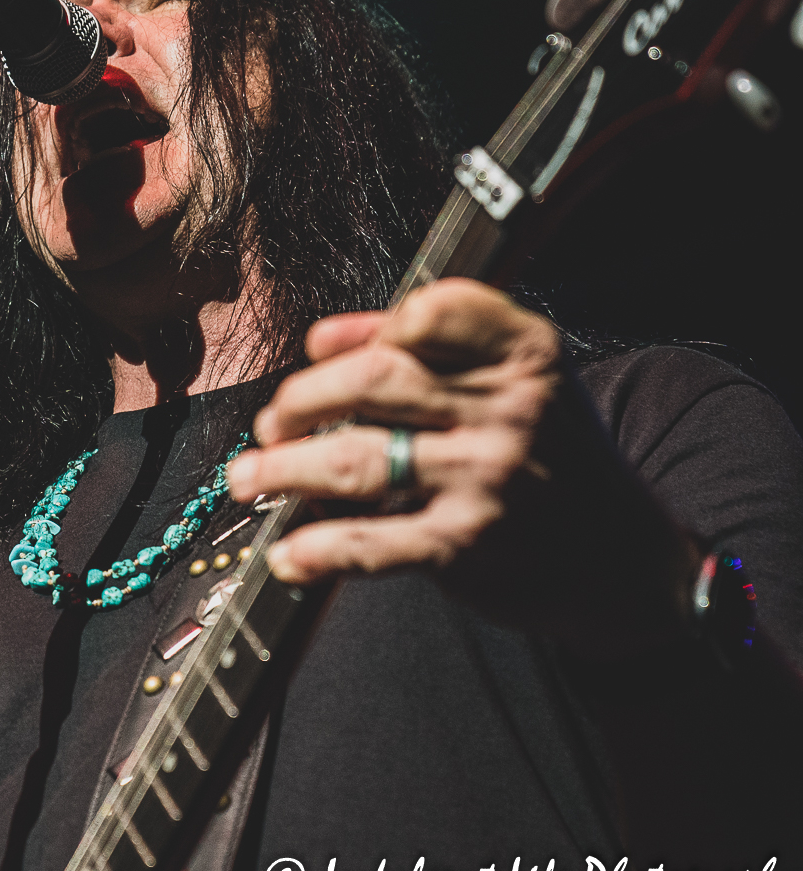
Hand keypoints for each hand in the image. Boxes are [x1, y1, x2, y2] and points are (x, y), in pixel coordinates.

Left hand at [227, 278, 560, 578]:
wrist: (622, 559)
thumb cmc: (547, 453)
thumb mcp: (514, 382)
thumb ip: (425, 347)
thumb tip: (321, 339)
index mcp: (524, 352)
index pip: (431, 312)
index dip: (365, 330)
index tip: (320, 353)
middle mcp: (510, 409)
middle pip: (372, 382)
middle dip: (301, 400)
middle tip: (272, 423)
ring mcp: (486, 477)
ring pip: (354, 460)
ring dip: (283, 469)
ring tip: (248, 478)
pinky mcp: (465, 545)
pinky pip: (369, 542)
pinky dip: (316, 550)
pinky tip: (286, 554)